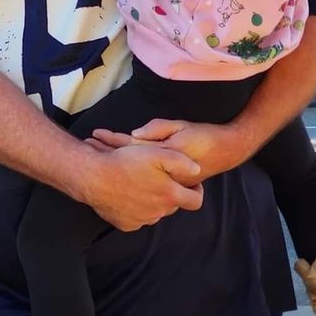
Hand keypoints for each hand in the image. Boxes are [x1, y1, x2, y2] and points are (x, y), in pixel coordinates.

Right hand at [82, 142, 202, 230]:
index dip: (196, 192)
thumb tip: (196, 169)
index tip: (191, 184)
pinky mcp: (127, 224)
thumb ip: (182, 162)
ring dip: (153, 201)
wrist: (94, 177)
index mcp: (169, 195)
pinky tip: (129, 194)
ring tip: (142, 183)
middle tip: (160, 178)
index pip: (196, 202)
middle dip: (170, 193)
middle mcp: (158, 212)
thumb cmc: (125, 162)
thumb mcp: (157, 153)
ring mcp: (142, 220)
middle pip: (173, 205)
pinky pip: (138, 217)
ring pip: (155, 212)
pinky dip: (137, 208)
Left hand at [91, 117, 243, 181]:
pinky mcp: (172, 189)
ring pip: (135, 178)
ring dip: (116, 169)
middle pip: (128, 165)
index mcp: (163, 156)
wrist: (226, 151)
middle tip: (89, 146)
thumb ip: (158, 130)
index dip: (112, 140)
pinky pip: (147, 188)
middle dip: (107, 155)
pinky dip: (131, 183)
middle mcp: (163, 174)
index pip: (131, 147)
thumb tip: (134, 135)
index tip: (95, 134)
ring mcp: (167, 184)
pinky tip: (119, 180)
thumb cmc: (203, 135)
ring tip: (96, 159)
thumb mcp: (181, 126)